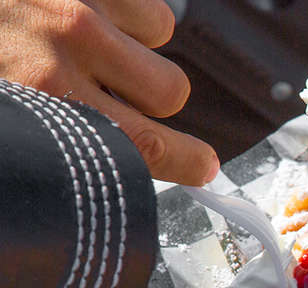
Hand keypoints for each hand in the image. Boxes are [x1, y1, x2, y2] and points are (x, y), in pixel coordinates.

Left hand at [0, 0, 217, 184]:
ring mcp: (76, 4)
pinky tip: (85, 17)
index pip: (143, 147)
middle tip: (117, 96)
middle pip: (168, 93)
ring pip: (160, 40)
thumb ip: (44, 141)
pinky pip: (144, 5)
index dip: (185, 161)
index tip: (202, 165)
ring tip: (91, 48)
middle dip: (151, 99)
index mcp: (42, 104)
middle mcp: (66, 52)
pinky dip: (127, 14)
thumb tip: (85, 159)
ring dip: (136, 50)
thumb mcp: (1, 122)